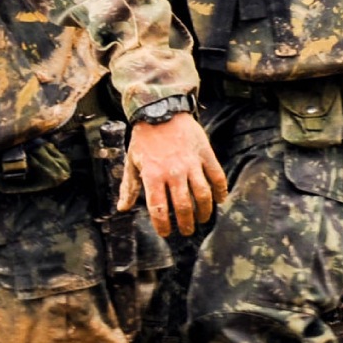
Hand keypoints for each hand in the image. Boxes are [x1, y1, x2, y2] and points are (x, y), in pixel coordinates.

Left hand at [120, 111, 227, 236]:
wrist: (161, 110)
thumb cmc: (144, 138)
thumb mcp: (132, 162)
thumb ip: (129, 187)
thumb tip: (122, 208)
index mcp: (153, 176)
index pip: (158, 209)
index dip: (162, 225)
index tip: (166, 233)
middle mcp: (173, 172)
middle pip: (183, 207)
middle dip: (186, 224)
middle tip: (187, 231)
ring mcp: (191, 164)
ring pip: (202, 195)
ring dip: (204, 212)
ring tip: (202, 220)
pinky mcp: (205, 154)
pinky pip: (216, 176)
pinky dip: (220, 190)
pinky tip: (220, 200)